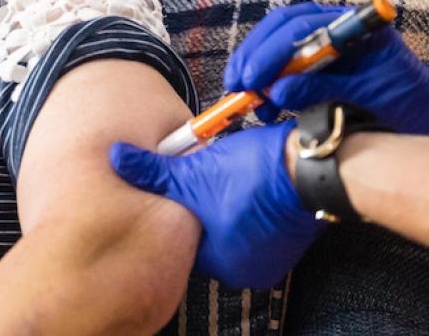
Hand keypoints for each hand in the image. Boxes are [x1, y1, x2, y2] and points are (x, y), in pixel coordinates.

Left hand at [109, 124, 321, 287]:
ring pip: (234, 228)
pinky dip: (251, 205)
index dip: (179, 209)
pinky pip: (258, 225)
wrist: (311, 166)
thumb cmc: (253, 175)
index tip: (181, 186)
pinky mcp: (290, 239)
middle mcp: (247, 269)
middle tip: (203, 178)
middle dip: (204, 206)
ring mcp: (272, 256)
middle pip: (209, 235)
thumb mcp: (193, 171)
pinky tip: (249, 183)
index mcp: (220, 263)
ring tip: (228, 177)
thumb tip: (118, 159)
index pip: (183, 241)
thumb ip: (152, 171)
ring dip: (227, 205)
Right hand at [224, 3, 428, 138]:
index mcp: (355, 25)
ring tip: (245, 99)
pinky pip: (286, 70)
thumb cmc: (415, 103)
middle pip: (281, 28)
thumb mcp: (370, 96)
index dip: (273, 50)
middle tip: (237, 83)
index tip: (255, 79)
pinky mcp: (321, 70)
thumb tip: (277, 91)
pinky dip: (269, 87)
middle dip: (255, 55)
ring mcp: (327, 48)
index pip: (301, 25)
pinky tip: (263, 108)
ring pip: (278, 47)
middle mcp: (337, 29)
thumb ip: (324, 89)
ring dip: (257, 70)